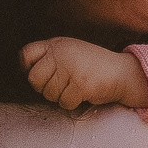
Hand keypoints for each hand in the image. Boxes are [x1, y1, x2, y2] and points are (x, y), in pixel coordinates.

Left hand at [21, 37, 147, 110]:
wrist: (122, 72)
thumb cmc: (93, 66)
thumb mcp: (70, 52)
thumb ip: (49, 56)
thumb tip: (26, 72)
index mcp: (57, 44)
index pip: (25, 54)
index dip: (28, 68)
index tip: (42, 75)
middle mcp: (61, 53)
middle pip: (34, 79)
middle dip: (45, 88)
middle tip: (62, 86)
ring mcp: (71, 68)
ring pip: (49, 94)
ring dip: (61, 97)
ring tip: (75, 88)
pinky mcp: (80, 84)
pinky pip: (64, 102)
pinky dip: (73, 103)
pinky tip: (83, 93)